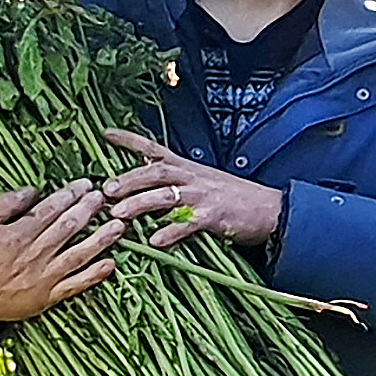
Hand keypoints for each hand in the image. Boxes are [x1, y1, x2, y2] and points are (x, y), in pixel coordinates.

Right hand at [0, 185, 126, 328]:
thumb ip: (5, 205)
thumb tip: (33, 189)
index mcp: (17, 235)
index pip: (50, 210)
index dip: (70, 195)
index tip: (86, 185)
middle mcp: (33, 255)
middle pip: (68, 228)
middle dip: (89, 210)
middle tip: (105, 198)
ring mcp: (43, 278)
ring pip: (78, 255)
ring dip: (101, 240)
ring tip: (119, 226)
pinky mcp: (48, 297)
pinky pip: (75, 285)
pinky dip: (94, 275)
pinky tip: (111, 264)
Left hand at [97, 130, 286, 251]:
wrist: (270, 209)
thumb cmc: (232, 198)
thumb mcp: (202, 182)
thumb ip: (175, 183)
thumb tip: (143, 187)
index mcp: (186, 167)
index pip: (153, 149)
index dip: (130, 140)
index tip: (106, 134)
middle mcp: (192, 177)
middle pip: (154, 173)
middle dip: (128, 179)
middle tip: (105, 189)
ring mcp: (202, 196)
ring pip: (165, 196)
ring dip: (140, 204)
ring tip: (119, 215)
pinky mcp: (214, 216)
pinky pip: (188, 224)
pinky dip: (171, 232)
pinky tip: (154, 241)